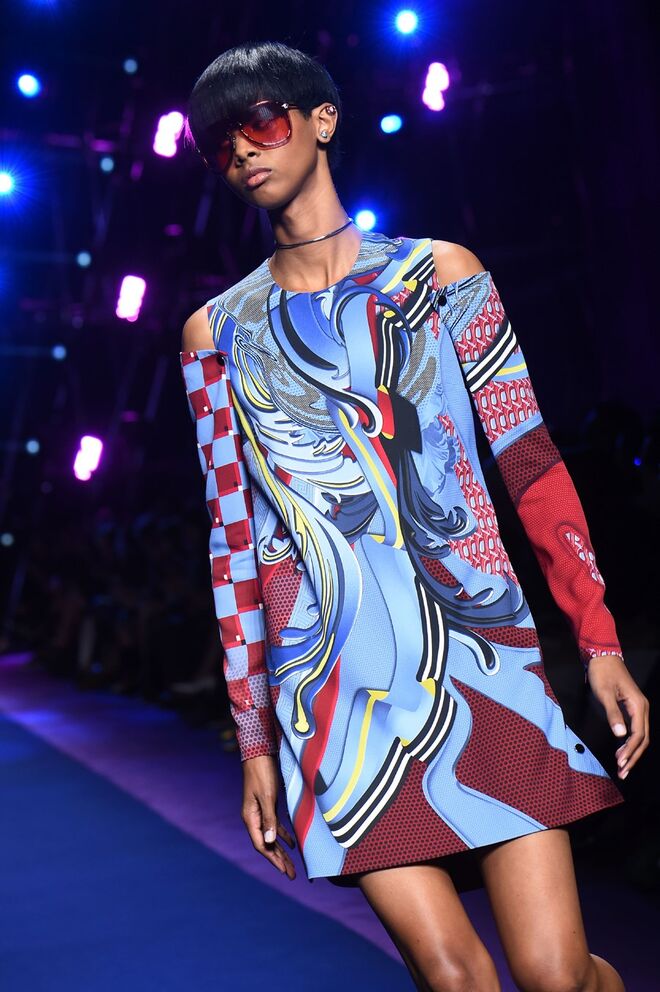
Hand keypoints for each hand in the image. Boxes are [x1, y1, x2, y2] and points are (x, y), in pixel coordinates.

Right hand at [241, 754, 296, 878]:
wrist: (259, 754)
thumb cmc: (262, 773)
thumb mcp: (267, 796)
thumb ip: (269, 818)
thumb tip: (269, 842)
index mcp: (250, 818)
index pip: (261, 845)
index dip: (273, 860)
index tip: (285, 871)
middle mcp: (254, 818)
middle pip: (266, 845)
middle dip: (279, 860)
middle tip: (292, 875)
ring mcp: (260, 812)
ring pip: (271, 837)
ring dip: (281, 850)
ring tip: (292, 865)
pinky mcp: (267, 805)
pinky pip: (275, 826)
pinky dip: (283, 835)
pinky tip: (292, 843)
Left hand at [586, 654, 649, 779]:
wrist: (603, 656)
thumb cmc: (603, 673)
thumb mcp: (605, 692)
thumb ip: (612, 714)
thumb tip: (621, 735)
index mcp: (638, 705)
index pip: (638, 734)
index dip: (630, 750)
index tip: (620, 763)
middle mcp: (642, 709)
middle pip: (643, 739)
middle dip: (633, 757)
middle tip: (622, 772)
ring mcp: (638, 709)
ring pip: (640, 736)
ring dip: (632, 752)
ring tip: (622, 767)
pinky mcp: (632, 708)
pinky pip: (636, 730)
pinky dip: (630, 743)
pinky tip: (622, 752)